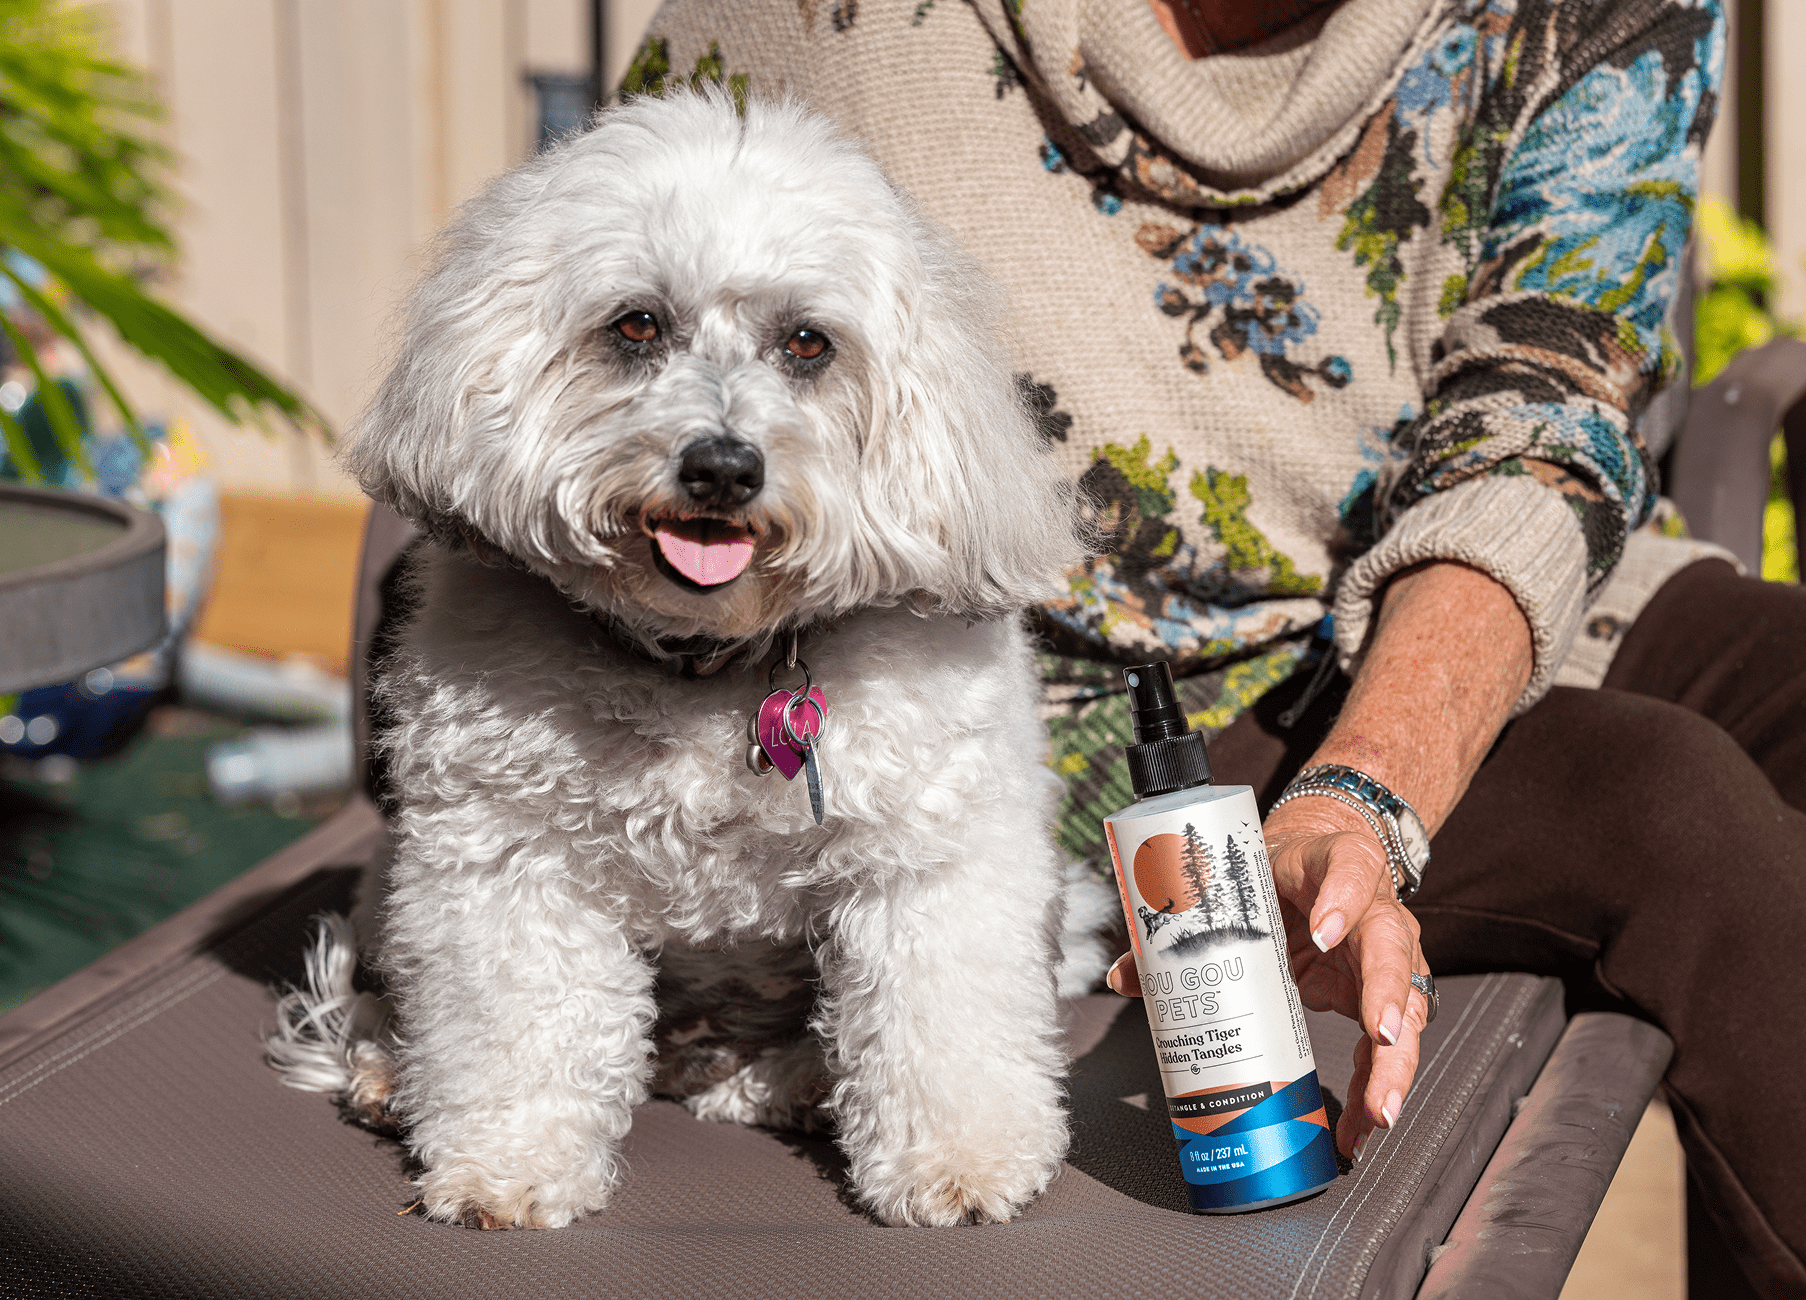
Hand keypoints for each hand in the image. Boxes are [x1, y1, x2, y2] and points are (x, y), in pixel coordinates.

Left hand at [1107, 794, 1431, 1159]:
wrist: (1313, 865)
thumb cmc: (1277, 872)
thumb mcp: (1240, 883)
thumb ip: (1182, 926)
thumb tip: (1124, 975)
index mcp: (1339, 862)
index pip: (1352, 866)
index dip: (1343, 899)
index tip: (1324, 933)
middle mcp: (1376, 908)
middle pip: (1393, 946)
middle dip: (1386, 994)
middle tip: (1376, 1035)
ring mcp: (1386, 956)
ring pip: (1406, 1006)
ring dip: (1393, 1061)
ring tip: (1376, 1110)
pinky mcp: (1383, 997)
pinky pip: (1389, 1045)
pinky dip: (1377, 1086)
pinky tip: (1363, 1124)